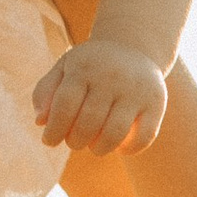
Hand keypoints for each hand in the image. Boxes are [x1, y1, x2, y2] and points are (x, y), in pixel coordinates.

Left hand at [33, 37, 169, 158]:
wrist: (134, 47)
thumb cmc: (90, 65)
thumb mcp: (65, 68)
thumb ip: (45, 92)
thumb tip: (40, 122)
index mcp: (85, 67)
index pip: (65, 106)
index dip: (54, 130)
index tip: (49, 141)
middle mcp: (112, 77)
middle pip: (88, 123)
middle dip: (75, 141)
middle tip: (73, 141)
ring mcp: (136, 90)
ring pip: (114, 133)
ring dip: (99, 149)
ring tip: (93, 146)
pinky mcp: (156, 102)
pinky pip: (143, 137)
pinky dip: (128, 149)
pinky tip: (119, 146)